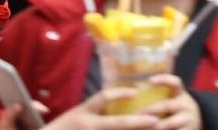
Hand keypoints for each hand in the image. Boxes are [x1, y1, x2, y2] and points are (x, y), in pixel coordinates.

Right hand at [44, 88, 160, 128]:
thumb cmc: (61, 129)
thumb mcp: (76, 114)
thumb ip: (94, 110)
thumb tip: (113, 103)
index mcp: (83, 112)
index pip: (103, 98)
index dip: (120, 93)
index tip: (135, 92)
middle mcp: (89, 125)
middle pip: (117, 123)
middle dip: (138, 122)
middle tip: (155, 120)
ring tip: (154, 129)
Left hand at [140, 75, 199, 129]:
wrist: (195, 123)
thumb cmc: (176, 110)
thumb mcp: (173, 100)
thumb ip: (159, 97)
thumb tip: (132, 94)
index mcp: (181, 94)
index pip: (175, 83)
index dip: (163, 80)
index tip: (150, 81)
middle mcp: (186, 106)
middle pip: (167, 105)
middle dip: (150, 110)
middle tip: (136, 114)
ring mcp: (189, 120)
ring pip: (170, 123)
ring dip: (154, 125)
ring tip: (140, 127)